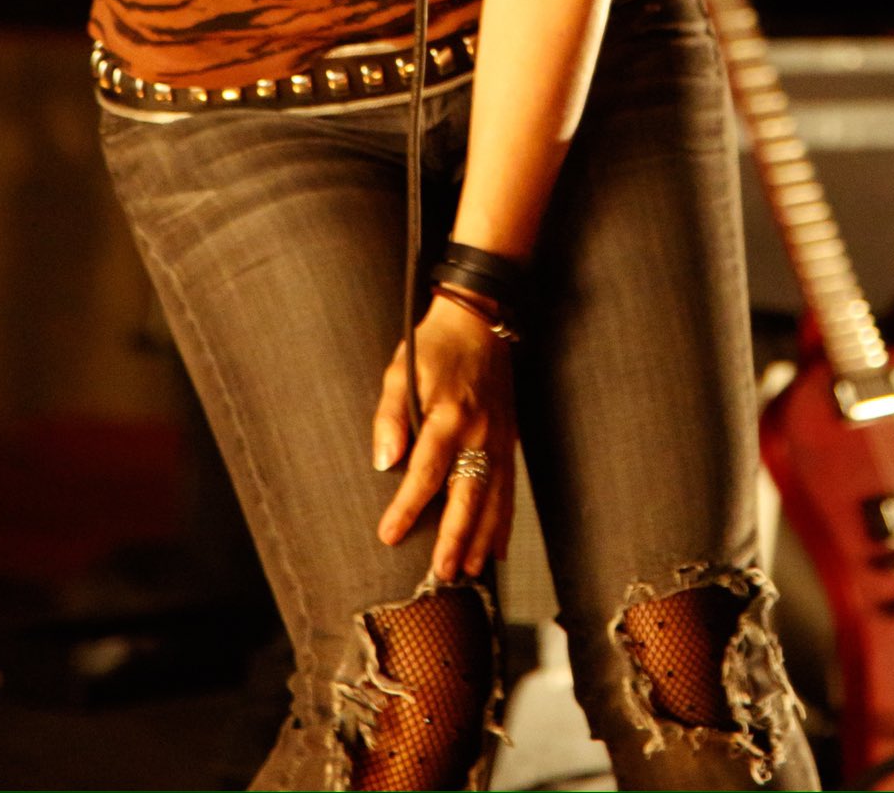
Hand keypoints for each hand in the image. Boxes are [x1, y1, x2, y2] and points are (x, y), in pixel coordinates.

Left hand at [372, 290, 515, 581]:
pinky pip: (510, 489)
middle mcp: (479, 432)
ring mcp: (499, 438)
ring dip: (483, 538)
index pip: (426, 472)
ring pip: (494, 499)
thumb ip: (390, 417)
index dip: (407, 507)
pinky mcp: (509, 440)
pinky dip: (504, 522)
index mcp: (448, 415)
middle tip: (442, 572)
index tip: (390, 535)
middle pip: (468, 495)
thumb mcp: (399, 370)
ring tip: (470, 571)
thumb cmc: (433, 347)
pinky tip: (498, 548)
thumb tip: (383, 461)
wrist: (480, 322)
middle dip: (456, 537)